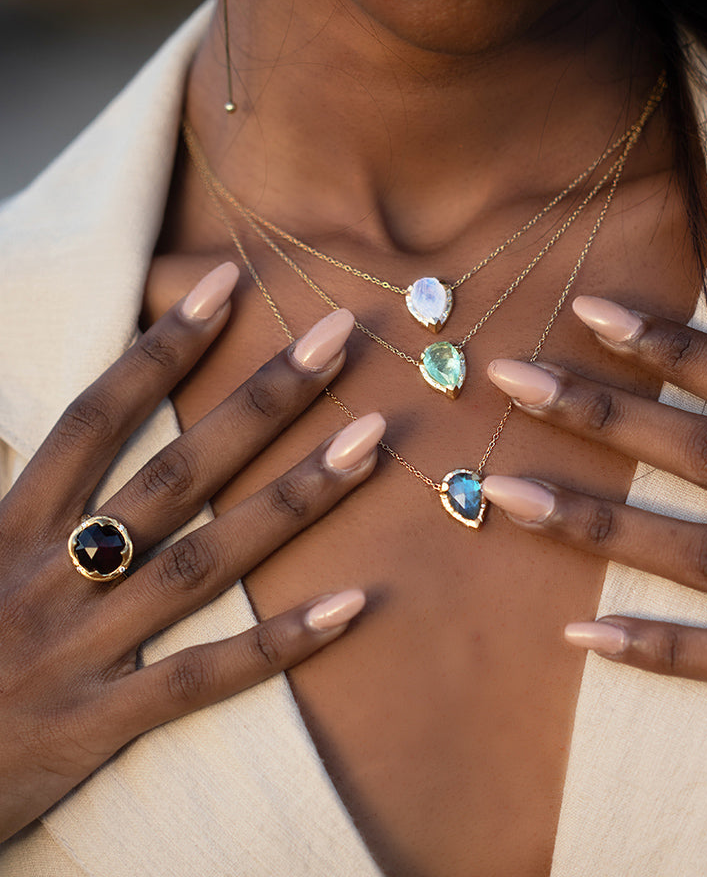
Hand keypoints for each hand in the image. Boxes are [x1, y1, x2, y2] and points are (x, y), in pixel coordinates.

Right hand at [0, 263, 382, 840]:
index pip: (100, 413)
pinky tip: (352, 604)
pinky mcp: (97, 724)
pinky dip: (278, 643)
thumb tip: (74, 424)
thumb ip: (19, 484)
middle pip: (175, 470)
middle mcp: (50, 573)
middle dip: (261, 399)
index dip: (164, 345)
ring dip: (295, 497)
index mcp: (8, 523)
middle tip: (339, 337)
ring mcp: (78, 649)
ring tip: (371, 440)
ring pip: (205, 560)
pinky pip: (202, 678)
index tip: (230, 281)